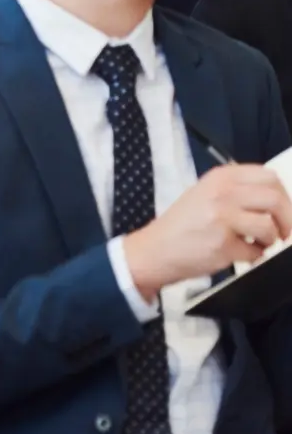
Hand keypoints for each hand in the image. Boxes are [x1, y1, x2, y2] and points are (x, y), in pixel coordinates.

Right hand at [123, 164, 291, 300]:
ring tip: (257, 244)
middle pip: (275, 199)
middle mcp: (221, 193)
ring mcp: (222, 218)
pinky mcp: (223, 244)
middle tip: (284, 232)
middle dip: (286, 219)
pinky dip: (253, 257)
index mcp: (219, 177)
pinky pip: (256, 251)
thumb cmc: (181, 225)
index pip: (268, 177)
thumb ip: (237, 190)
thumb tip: (277, 201)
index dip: (283, 196)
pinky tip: (240, 254)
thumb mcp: (205, 194)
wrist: (154, 250)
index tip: (283, 210)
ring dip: (269, 240)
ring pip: (269, 226)